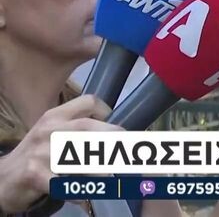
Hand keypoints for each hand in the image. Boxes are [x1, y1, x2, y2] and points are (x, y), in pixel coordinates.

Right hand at [0, 96, 120, 212]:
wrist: (2, 178)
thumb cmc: (35, 155)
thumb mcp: (53, 134)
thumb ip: (78, 129)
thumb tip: (116, 132)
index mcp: (55, 116)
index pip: (88, 102)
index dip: (107, 112)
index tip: (115, 128)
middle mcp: (49, 130)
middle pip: (89, 127)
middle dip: (112, 140)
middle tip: (126, 154)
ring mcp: (40, 152)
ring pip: (81, 157)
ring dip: (101, 168)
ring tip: (112, 177)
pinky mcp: (34, 174)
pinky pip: (64, 183)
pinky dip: (79, 191)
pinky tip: (84, 196)